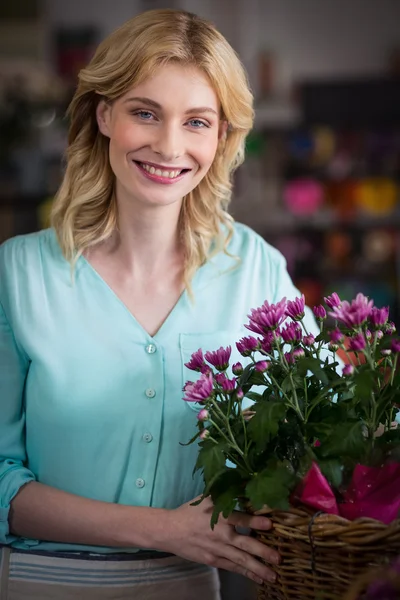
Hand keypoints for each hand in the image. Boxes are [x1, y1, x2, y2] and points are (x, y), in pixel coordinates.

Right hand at [161, 496, 278, 584]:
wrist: (170, 530)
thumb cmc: (192, 511)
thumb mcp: (208, 498)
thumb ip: (227, 493)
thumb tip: (246, 482)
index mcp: (220, 516)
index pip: (240, 518)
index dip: (254, 521)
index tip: (270, 524)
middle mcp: (221, 534)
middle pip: (244, 544)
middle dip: (262, 551)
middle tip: (278, 558)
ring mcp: (218, 550)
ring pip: (241, 560)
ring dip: (258, 568)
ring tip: (274, 576)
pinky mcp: (214, 561)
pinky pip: (233, 568)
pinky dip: (246, 573)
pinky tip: (259, 579)